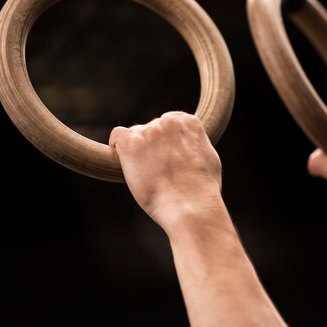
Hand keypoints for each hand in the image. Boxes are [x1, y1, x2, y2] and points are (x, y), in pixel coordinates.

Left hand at [109, 112, 225, 230]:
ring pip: (135, 135)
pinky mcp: (131, 144)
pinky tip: (125, 161)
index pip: (170, 121)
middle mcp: (168, 122)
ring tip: (148, 174)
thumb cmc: (203, 189)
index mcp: (189, 122)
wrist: (191, 205)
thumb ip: (195, 144)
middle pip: (152, 129)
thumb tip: (187, 145)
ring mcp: (149, 132)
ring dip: (138, 152)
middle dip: (152, 147)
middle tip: (158, 171)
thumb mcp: (209, 158)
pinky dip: (117, 146)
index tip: (166, 155)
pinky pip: (118, 136)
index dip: (167, 140)